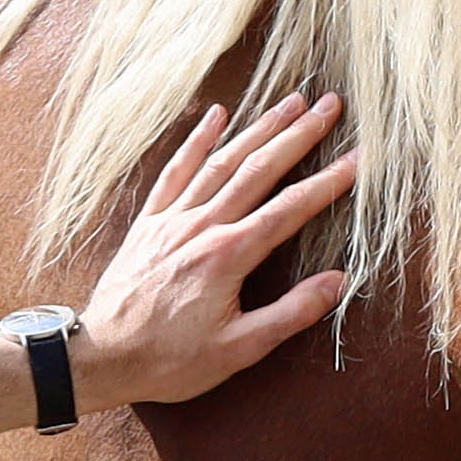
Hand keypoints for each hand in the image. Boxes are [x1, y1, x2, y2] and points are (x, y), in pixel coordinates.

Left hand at [66, 92, 359, 406]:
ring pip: (221, 161)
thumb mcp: (239, 349)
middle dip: (298, 135)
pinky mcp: (149, 223)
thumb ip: (291, 313)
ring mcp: (172, 219)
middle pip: (259, 170)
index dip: (328, 182)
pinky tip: (216, 115)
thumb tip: (338, 282)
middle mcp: (201, 226)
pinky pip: (175, 170)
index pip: (290, 209)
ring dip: (258, 127)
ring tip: (289, 100)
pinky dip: (196, 140)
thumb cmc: (170, 360)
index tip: (359, 158)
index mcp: (228, 256)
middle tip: (329, 105)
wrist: (101, 358)